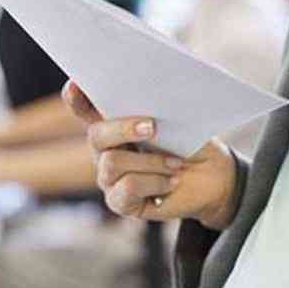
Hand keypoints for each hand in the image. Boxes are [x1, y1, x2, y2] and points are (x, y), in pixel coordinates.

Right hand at [64, 81, 238, 228]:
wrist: (213, 179)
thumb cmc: (192, 144)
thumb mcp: (178, 122)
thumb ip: (156, 109)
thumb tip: (148, 96)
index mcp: (114, 123)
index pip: (86, 108)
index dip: (77, 98)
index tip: (75, 85)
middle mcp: (105, 150)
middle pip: (96, 136)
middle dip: (123, 128)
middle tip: (152, 127)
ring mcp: (109, 177)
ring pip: (112, 163)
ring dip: (151, 162)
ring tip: (176, 164)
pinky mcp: (120, 202)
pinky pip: (127, 188)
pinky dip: (155, 182)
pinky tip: (172, 182)